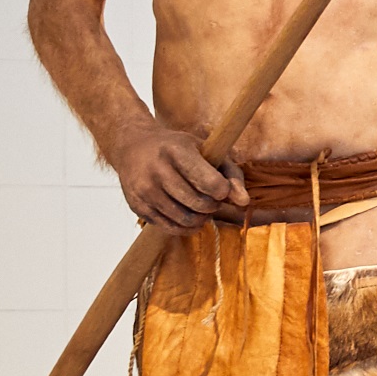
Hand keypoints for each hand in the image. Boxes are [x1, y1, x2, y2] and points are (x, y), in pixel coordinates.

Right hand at [111, 123, 247, 233]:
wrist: (133, 147)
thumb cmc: (178, 149)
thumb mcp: (207, 151)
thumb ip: (231, 175)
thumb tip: (243, 202)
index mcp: (176, 150)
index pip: (210, 183)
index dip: (223, 190)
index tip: (222, 187)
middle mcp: (157, 170)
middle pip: (200, 204)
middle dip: (213, 205)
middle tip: (212, 198)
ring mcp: (145, 190)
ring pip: (187, 220)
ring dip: (202, 218)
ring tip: (201, 206)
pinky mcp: (137, 207)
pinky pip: (171, 228)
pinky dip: (187, 227)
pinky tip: (189, 214)